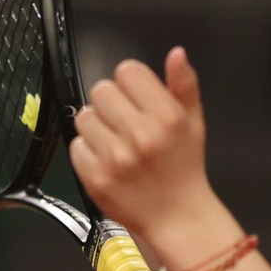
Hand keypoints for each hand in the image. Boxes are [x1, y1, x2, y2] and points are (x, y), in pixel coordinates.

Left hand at [66, 47, 214, 240]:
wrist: (177, 216)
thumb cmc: (184, 167)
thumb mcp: (194, 123)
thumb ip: (184, 86)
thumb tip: (176, 53)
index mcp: (166, 116)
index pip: (128, 71)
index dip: (130, 83)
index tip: (136, 99)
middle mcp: (140, 134)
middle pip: (101, 90)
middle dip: (111, 103)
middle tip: (123, 122)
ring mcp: (115, 158)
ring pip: (84, 116)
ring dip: (96, 126)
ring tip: (114, 141)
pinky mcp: (95, 178)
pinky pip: (76, 146)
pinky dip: (87, 151)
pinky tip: (106, 160)